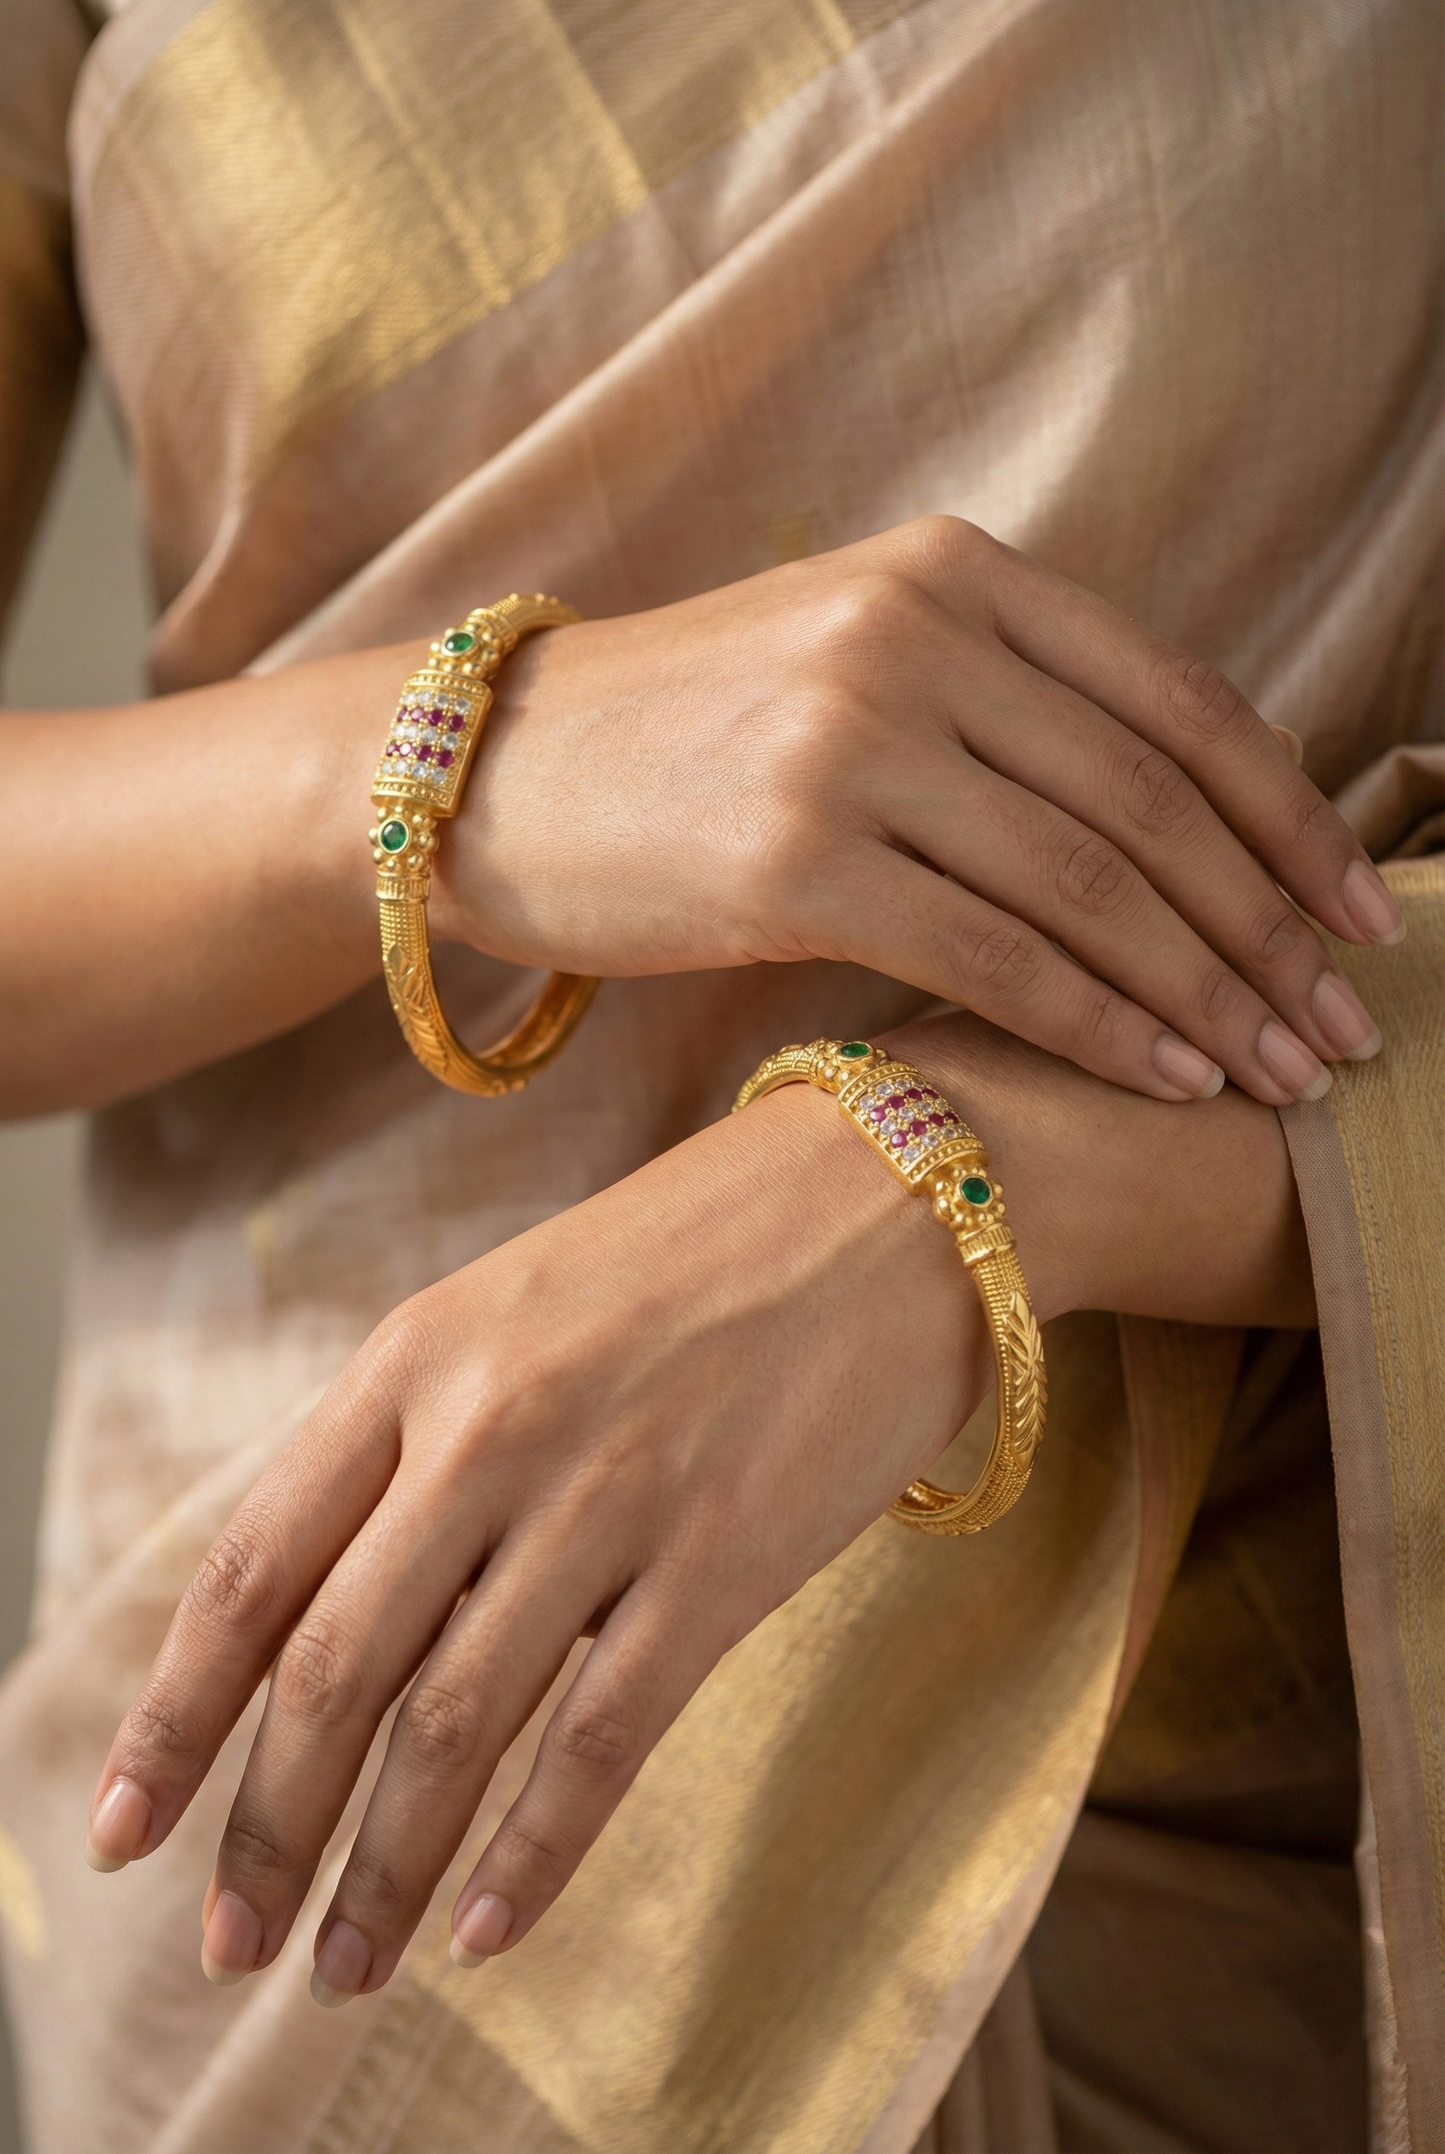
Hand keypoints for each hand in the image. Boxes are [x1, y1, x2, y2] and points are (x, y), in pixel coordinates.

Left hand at [84, 1015, 1310, 2000]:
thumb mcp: (512, 1308)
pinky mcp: (725, 1557)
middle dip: (265, 1828)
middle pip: (335, 1668)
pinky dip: (531, 1852)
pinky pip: (601, 1740)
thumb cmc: (695, 1253)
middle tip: (227, 1941)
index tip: (119, 1828)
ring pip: (454, 1725)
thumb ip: (411, 1442)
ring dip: (382, 1871)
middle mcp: (491, 1425)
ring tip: (343, 1968)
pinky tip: (484, 1929)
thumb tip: (325, 1621)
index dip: (174, 1716)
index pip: (251, 1567)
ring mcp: (610, 1492)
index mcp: (415, 1355)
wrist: (899, 1193)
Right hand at [434, 517, 1400, 1104]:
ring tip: (1279, 1073)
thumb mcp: (850, 664)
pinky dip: (1102, 1025)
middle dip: (1269, 931)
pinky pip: (999, 956)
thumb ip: (1002, 703)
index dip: (1289, 821)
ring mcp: (854, 742)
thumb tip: (1175, 814)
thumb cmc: (682, 741)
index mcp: (953, 576)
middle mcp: (915, 637)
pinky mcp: (796, 859)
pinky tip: (1166, 1076)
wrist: (485, 772)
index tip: (1357, 914)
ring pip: (1092, 887)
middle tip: (1345, 1026)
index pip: (1177, 705)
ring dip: (1208, 994)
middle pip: (1153, 804)